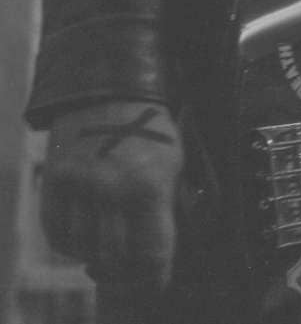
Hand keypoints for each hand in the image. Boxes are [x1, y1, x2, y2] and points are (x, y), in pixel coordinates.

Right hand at [41, 101, 182, 292]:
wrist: (109, 91)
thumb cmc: (152, 131)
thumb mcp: (174, 166)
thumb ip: (167, 207)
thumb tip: (159, 251)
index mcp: (147, 187)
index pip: (151, 251)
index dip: (155, 275)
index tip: (157, 283)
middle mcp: (110, 189)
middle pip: (115, 256)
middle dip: (127, 271)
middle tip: (132, 272)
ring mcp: (78, 185)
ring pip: (84, 247)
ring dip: (97, 258)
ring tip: (109, 255)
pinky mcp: (54, 181)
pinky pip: (57, 231)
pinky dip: (71, 244)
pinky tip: (85, 241)